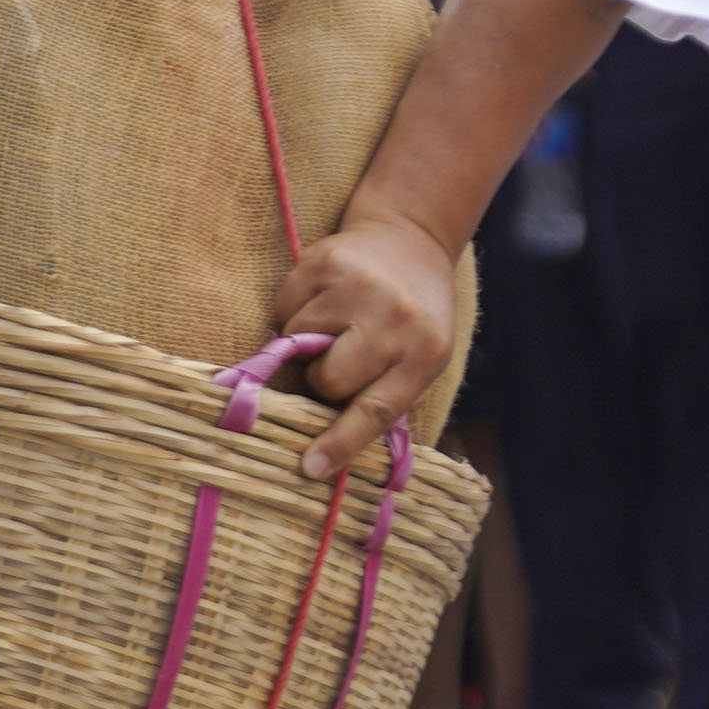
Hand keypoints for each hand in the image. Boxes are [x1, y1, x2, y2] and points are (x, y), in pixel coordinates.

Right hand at [270, 210, 464, 474]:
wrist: (409, 240)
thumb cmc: (415, 316)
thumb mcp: (421, 357)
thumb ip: (383, 395)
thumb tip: (325, 445)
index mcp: (425, 353)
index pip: (376, 410)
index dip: (341, 442)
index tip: (311, 467)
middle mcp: (393, 318)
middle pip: (328, 379)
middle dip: (322, 381)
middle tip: (334, 363)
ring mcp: (357, 287)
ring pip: (296, 344)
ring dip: (305, 344)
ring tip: (335, 323)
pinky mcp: (323, 261)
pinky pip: (283, 309)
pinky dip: (293, 312)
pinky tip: (324, 300)